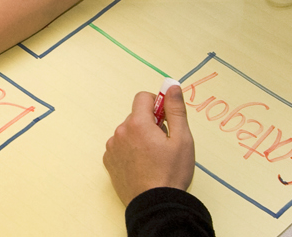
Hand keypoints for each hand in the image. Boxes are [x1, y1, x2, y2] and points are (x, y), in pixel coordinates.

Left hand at [103, 85, 194, 204]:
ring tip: (153, 158)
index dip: (157, 104)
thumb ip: (176, 110)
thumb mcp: (182, 139)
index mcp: (137, 124)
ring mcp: (112, 147)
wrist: (155, 204)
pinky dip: (130, 150)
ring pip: (128, 131)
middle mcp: (120, 132)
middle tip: (164, 144)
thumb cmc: (170, 174)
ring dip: (140, 137)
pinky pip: (120, 146)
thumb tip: (171, 86)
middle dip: (150, 124)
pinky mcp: (109, 161)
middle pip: (136, 116)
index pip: (143, 97)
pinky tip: (142, 165)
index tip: (166, 118)